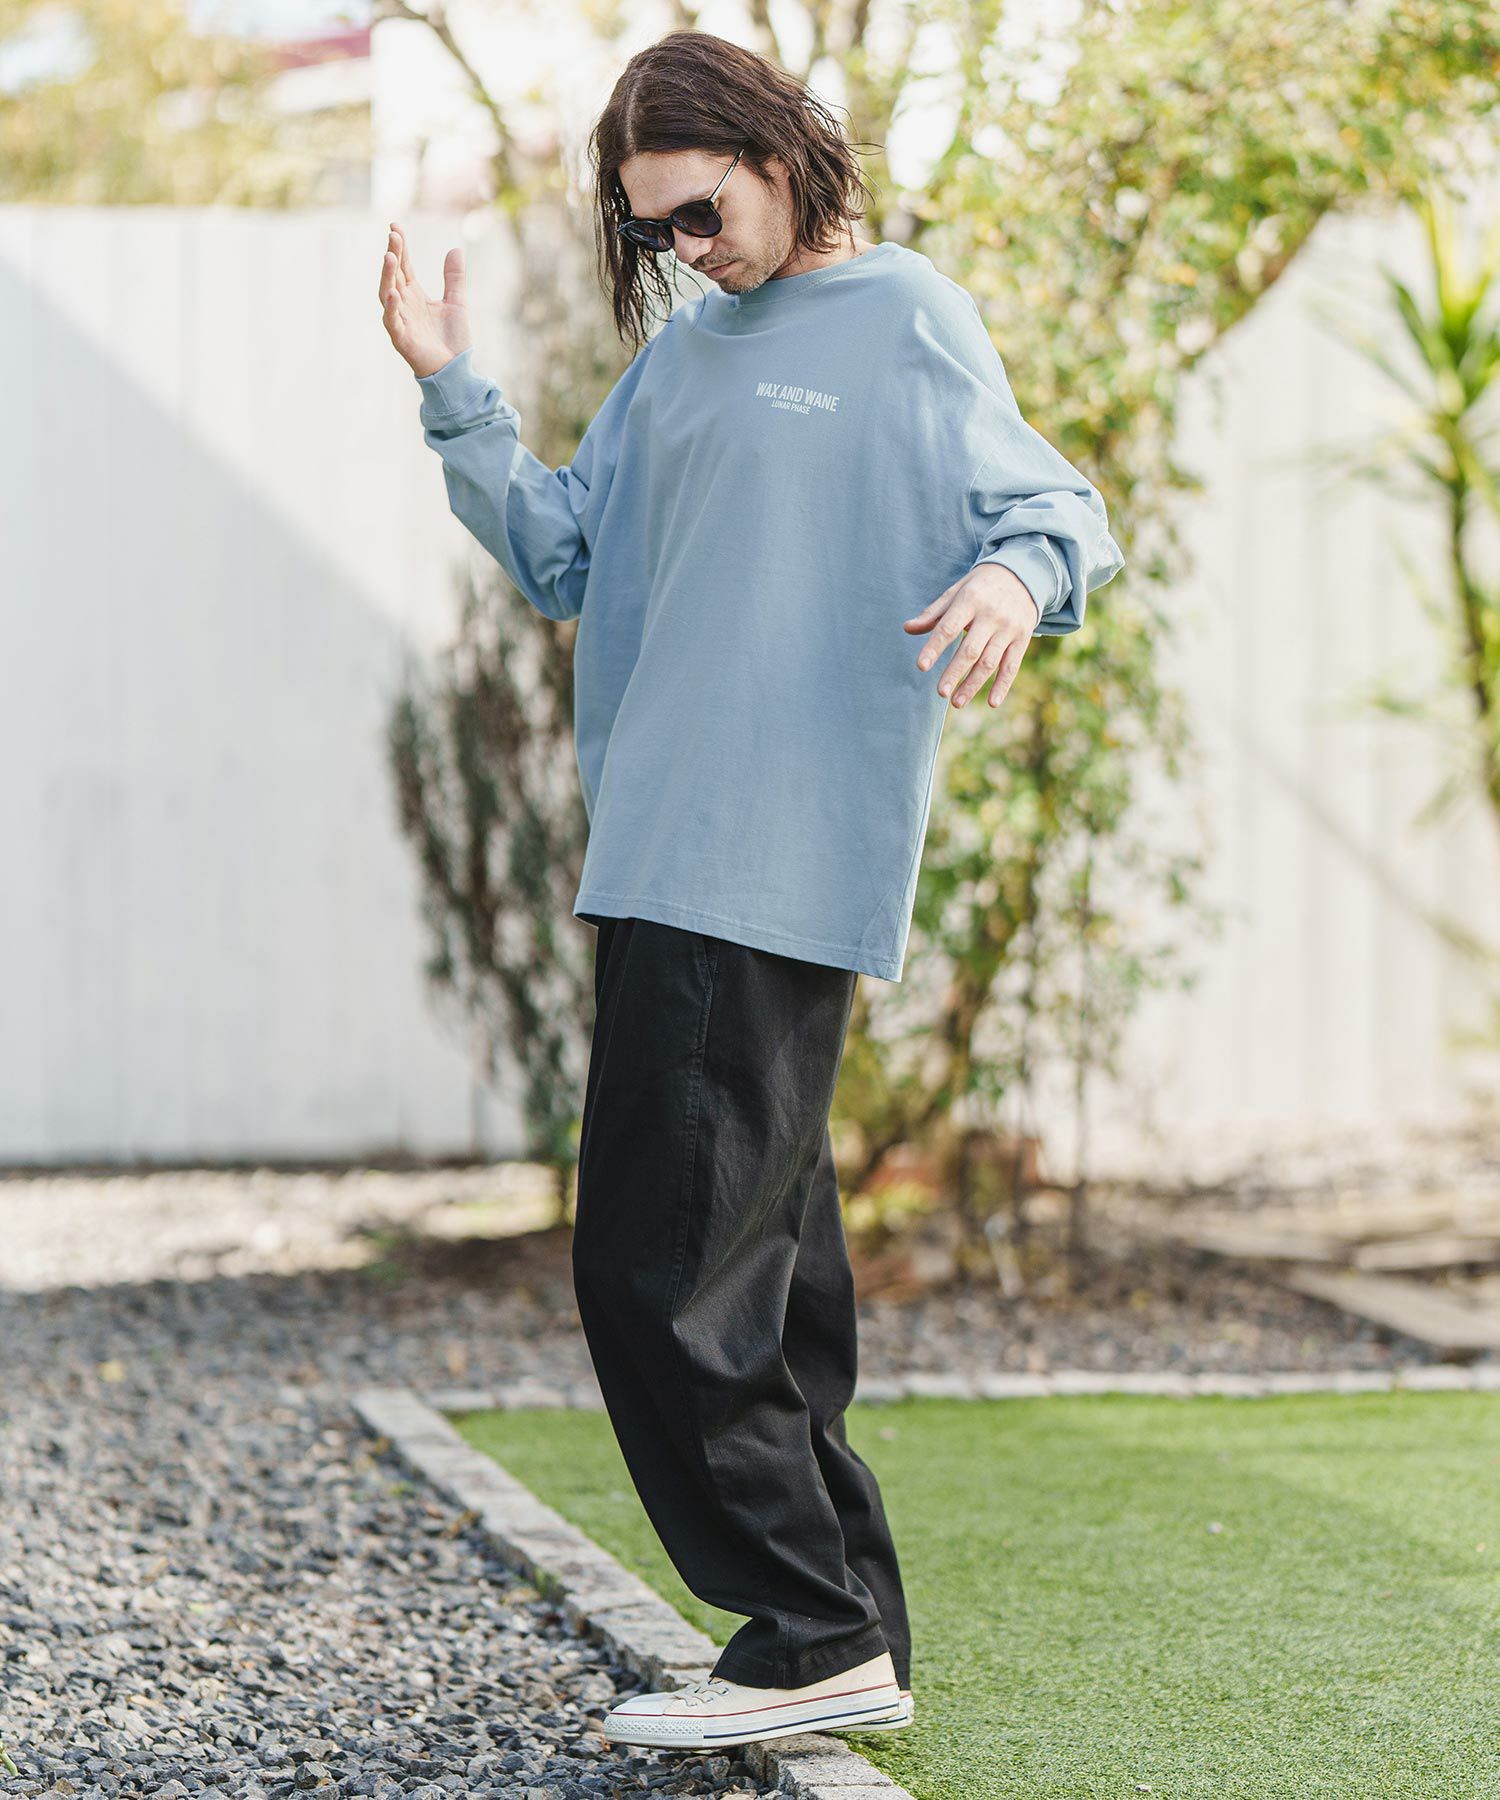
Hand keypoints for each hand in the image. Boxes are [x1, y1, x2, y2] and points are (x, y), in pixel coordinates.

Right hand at [379, 222, 470, 377]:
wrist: (456, 371)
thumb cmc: (453, 340)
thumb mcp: (457, 303)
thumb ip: (454, 278)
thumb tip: (456, 249)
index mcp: (414, 295)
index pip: (403, 266)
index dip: (400, 247)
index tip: (395, 226)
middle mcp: (404, 305)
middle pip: (394, 275)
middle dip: (393, 255)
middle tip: (393, 234)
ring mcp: (400, 321)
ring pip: (387, 294)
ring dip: (387, 275)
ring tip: (389, 256)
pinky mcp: (402, 339)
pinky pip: (392, 321)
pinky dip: (390, 307)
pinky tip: (392, 292)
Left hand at [903, 563, 1035, 708]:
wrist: (1023, 574)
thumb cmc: (981, 586)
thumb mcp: (957, 591)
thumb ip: (933, 613)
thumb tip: (908, 629)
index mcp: (971, 600)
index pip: (949, 627)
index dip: (935, 647)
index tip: (921, 666)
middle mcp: (992, 615)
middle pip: (971, 649)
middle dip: (954, 672)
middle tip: (940, 692)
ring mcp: (1009, 628)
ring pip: (990, 661)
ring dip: (973, 684)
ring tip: (956, 702)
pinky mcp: (1023, 638)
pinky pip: (1012, 665)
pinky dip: (1003, 685)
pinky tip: (992, 702)